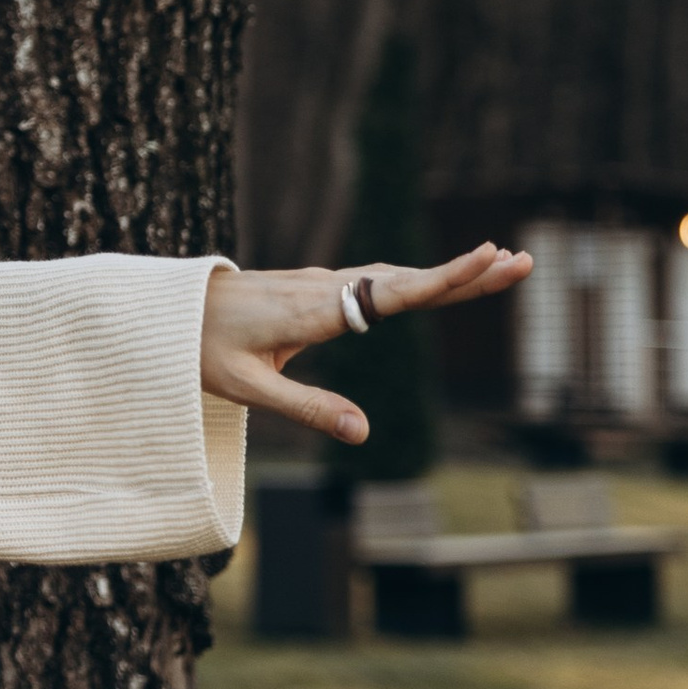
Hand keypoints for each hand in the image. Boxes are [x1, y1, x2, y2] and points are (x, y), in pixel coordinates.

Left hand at [201, 245, 530, 444]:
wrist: (162, 311)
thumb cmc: (198, 349)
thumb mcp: (246, 389)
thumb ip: (306, 409)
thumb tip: (364, 432)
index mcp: (313, 309)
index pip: (391, 292)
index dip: (444, 277)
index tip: (490, 256)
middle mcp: (323, 287)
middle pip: (406, 280)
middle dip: (466, 272)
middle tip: (525, 262)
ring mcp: (319, 283)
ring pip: (393, 278)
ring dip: (445, 274)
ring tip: (499, 267)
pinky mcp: (314, 287)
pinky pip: (375, 281)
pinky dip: (414, 279)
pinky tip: (435, 283)